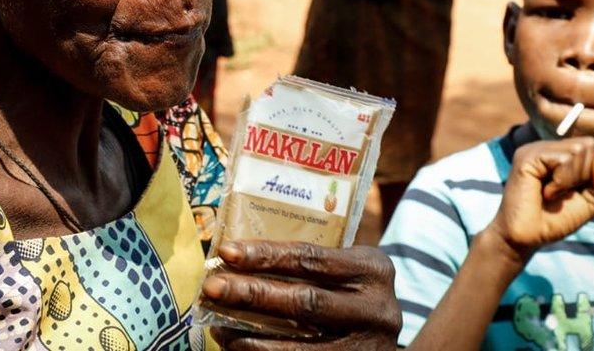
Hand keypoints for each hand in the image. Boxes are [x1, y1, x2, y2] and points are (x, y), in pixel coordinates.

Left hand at [203, 241, 400, 349]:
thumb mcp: (346, 269)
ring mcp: (367, 346)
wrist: (381, 338)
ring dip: (250, 335)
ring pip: (300, 342)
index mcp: (373, 269)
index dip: (267, 255)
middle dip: (252, 293)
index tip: (227, 252)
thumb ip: (309, 263)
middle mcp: (376, 309)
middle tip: (211, 287)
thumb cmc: (353, 292)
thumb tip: (237, 258)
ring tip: (217, 325)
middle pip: (304, 300)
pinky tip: (238, 347)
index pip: (311, 258)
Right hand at [487, 137, 593, 259]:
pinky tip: (545, 192)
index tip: (575, 191)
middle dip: (586, 175)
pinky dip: (562, 182)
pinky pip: (563, 159)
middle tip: (563, 192)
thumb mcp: (589, 202)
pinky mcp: (527, 157)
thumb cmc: (554, 220)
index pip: (593, 146)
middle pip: (589, 145)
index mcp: (559, 154)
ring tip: (552, 193)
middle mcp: (546, 147)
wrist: (527, 237)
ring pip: (578, 150)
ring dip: (572, 180)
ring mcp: (535, 150)